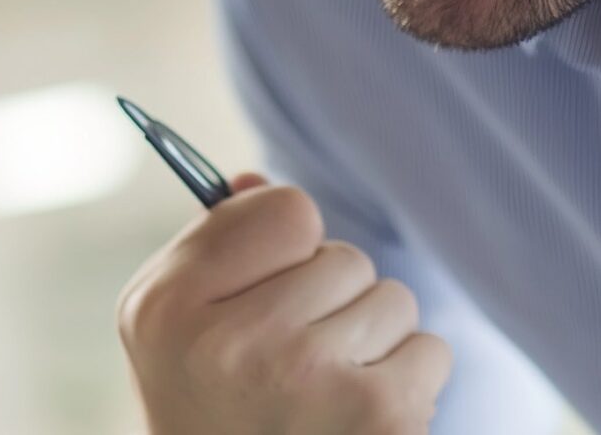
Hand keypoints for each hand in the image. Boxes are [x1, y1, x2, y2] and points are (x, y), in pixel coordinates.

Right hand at [118, 173, 452, 434]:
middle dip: (333, 302)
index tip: (270, 288)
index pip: (285, 209)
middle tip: (293, 362)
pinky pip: (431, 351)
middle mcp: (234, 340)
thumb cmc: (208, 408)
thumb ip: (213, 250)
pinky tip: (361, 420)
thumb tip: (261, 188)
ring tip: (325, 394)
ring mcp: (307, 379)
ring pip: (394, 301)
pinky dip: (408, 383)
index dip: (288, 247)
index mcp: (169, 305)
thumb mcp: (171, 328)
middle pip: (345, 257)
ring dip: (374, 342)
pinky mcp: (377, 416)